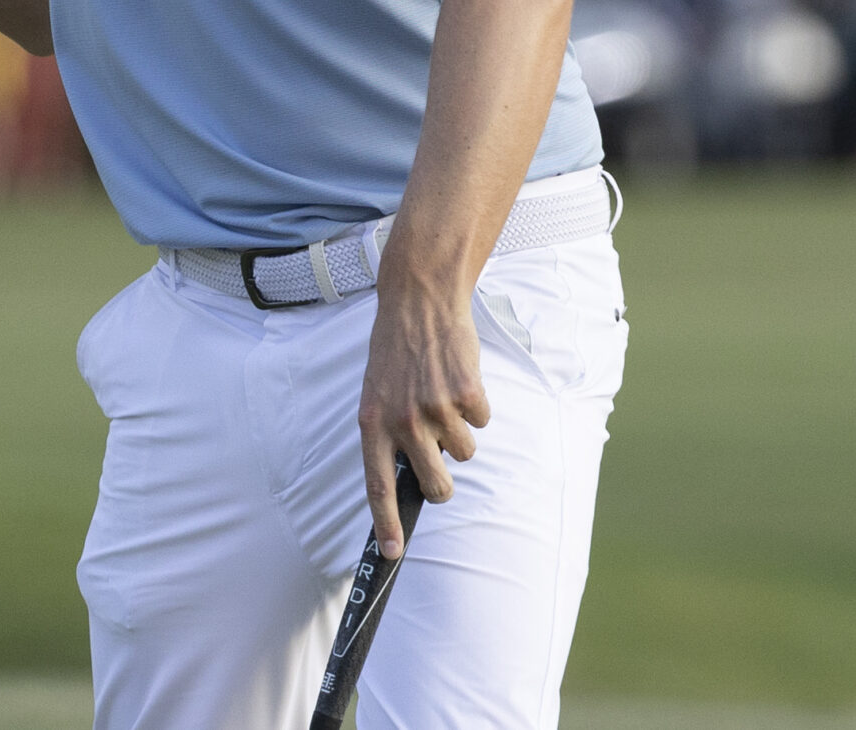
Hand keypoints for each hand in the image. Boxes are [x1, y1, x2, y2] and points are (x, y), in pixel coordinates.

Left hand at [356, 269, 489, 558]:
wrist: (419, 301)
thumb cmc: (396, 351)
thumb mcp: (378, 393)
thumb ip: (390, 434)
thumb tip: (410, 478)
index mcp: (373, 423)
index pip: (377, 485)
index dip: (385, 523)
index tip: (391, 554)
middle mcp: (402, 421)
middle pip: (436, 484)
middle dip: (443, 482)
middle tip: (441, 456)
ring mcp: (435, 409)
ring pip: (464, 453)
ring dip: (459, 431)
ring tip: (443, 395)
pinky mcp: (467, 395)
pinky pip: (482, 421)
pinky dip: (476, 405)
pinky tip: (458, 377)